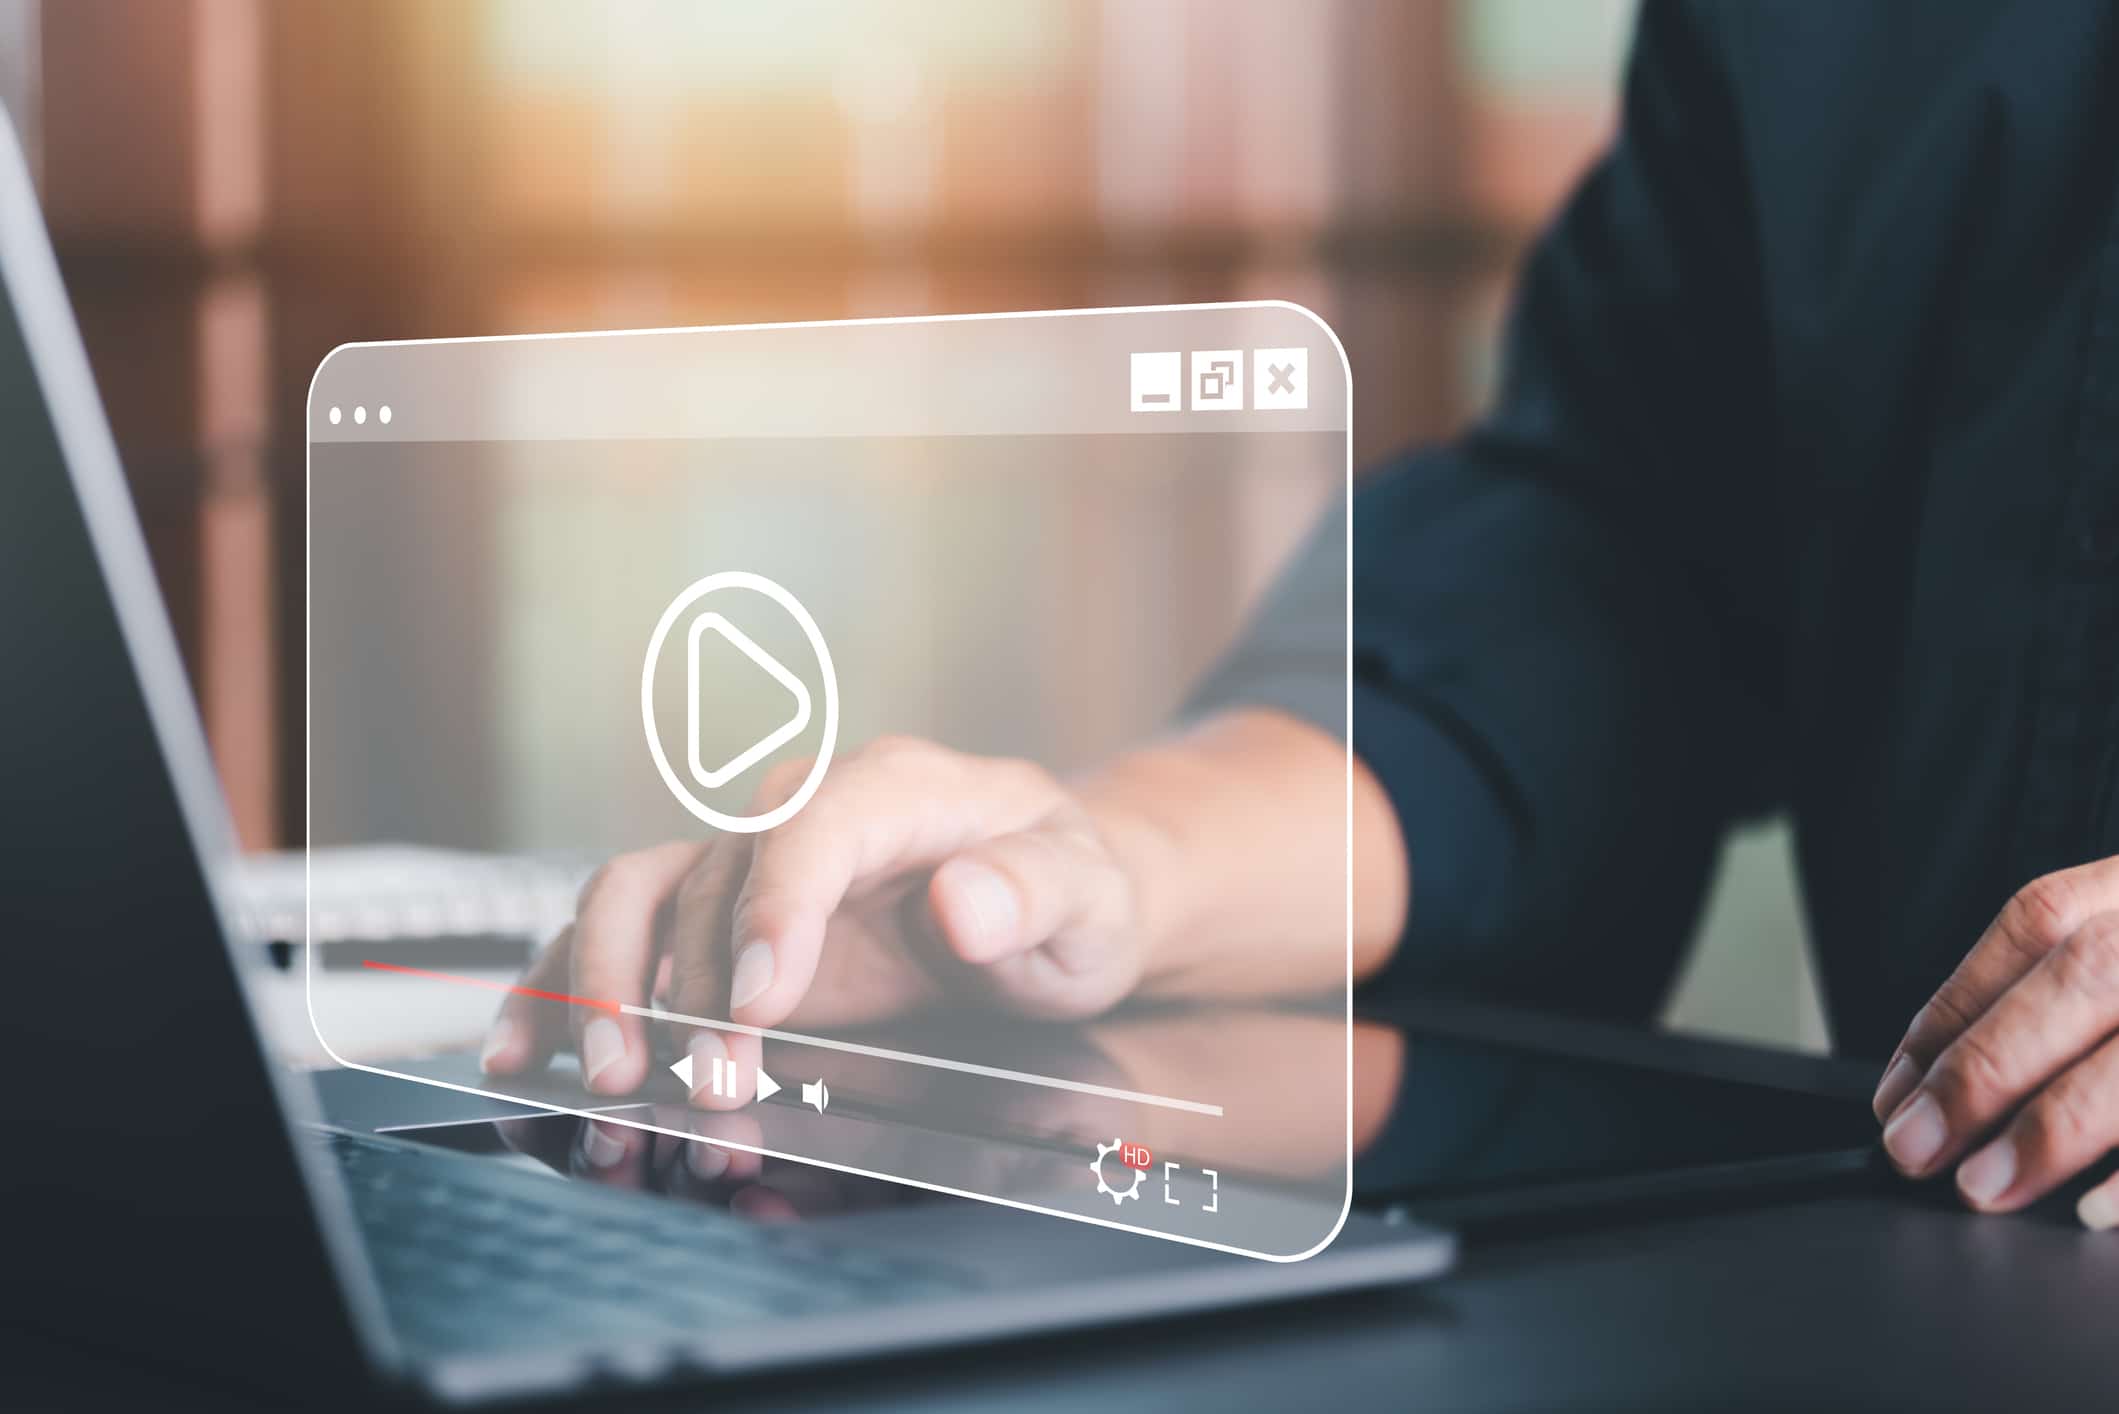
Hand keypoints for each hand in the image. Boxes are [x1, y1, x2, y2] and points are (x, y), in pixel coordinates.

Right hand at [478, 735, 1149, 1102]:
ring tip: (613, 1092)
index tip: (757, 1004)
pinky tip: (530, 1055)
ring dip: (610, 996)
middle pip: (709, 879)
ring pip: (637, 901)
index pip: (810, 827)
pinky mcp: (717, 920)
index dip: (772, 910)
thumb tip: (963, 900)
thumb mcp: (1090, 896)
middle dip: (689, 992)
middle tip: (698, 1089)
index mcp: (895, 787)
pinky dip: (565, 991)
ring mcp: (748, 864)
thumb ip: (1035, 891)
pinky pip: (620, 938)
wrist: (1048, 901)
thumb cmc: (1072, 893)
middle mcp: (802, 811)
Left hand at [1872, 857, 2118, 1224]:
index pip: (2035, 923)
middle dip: (1988, 1068)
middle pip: (2085, 978)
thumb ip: (2052, 997)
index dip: (1955, 1008)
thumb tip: (1938, 1094)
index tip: (1895, 1093)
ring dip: (2056, 1126)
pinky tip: (2096, 1210)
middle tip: (1915, 1149)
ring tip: (1983, 1186)